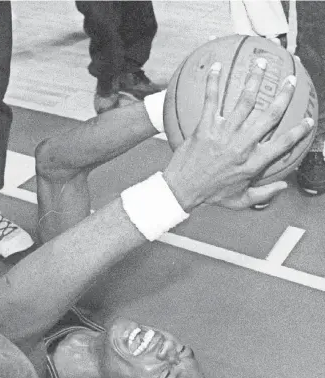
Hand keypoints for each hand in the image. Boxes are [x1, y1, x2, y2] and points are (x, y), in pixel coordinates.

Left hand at [163, 59, 313, 211]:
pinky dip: (214, 82)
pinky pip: (211, 100)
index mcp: (254, 162)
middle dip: (284, 95)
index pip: (283, 143)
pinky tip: (217, 66)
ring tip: (262, 62)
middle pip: (270, 115)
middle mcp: (243, 145)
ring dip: (256, 79)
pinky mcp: (206, 127)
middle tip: (290, 80)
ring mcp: (224, 133)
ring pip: (245, 100)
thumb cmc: (212, 195)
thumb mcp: (241, 200)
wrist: (183, 190)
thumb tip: (284, 186)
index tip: (308, 120)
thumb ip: (264, 194)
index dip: (299, 131)